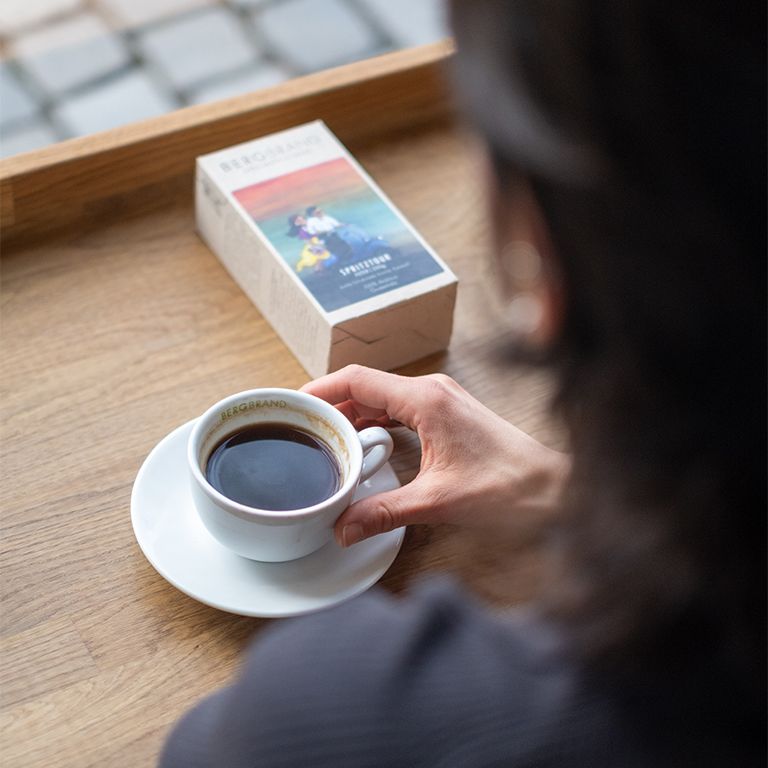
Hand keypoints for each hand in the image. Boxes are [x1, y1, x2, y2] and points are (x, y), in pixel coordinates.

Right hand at [301, 365, 569, 546]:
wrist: (553, 488)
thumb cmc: (508, 486)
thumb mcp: (437, 501)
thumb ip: (384, 513)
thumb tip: (343, 527)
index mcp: (426, 399)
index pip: (358, 379)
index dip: (321, 388)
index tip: (294, 403)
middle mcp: (432, 390)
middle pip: (367, 386)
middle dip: (332, 405)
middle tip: (302, 428)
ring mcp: (442, 400)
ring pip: (383, 398)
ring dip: (354, 415)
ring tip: (326, 439)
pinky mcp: (449, 415)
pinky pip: (401, 410)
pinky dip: (377, 423)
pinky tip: (365, 447)